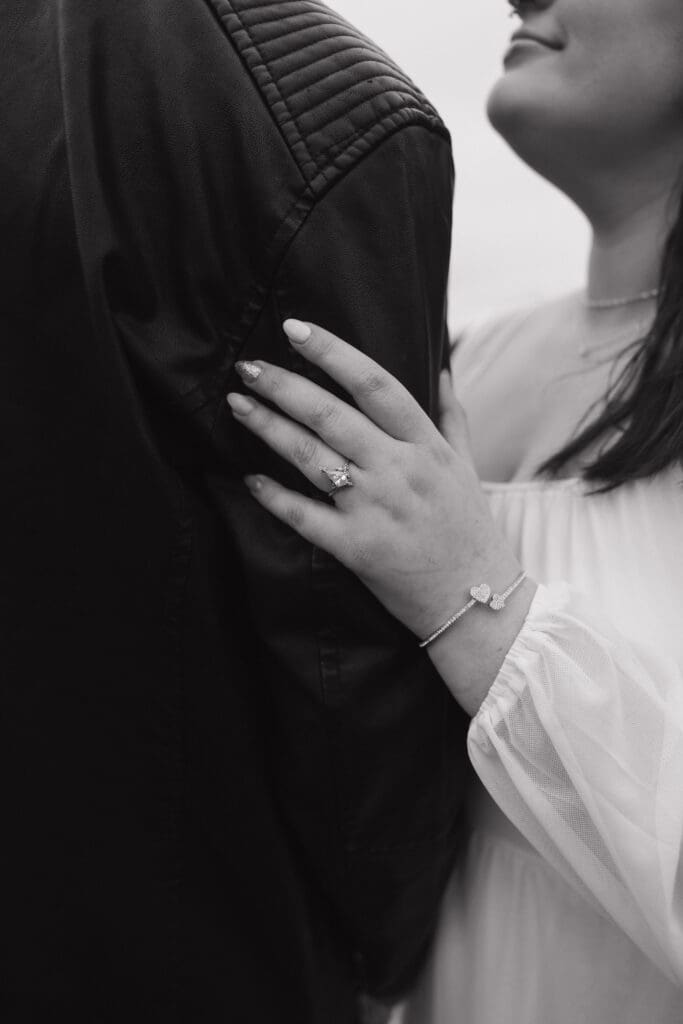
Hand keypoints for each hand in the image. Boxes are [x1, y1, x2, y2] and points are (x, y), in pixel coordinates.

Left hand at [227, 319, 522, 643]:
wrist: (478, 603)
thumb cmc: (469, 531)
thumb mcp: (467, 466)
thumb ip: (451, 414)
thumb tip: (441, 366)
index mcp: (426, 445)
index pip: (375, 384)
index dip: (332, 352)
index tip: (295, 329)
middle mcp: (399, 470)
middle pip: (331, 414)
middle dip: (284, 385)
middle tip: (247, 367)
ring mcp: (376, 509)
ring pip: (312, 457)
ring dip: (269, 428)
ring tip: (237, 405)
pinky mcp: (357, 548)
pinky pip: (305, 516)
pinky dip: (274, 496)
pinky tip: (249, 479)